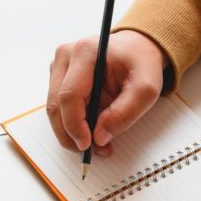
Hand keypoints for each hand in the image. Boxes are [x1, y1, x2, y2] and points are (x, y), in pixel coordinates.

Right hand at [46, 30, 166, 156]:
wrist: (137, 49)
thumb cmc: (141, 64)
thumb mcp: (146, 89)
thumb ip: (124, 114)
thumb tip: (99, 138)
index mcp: (85, 52)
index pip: (69, 95)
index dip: (75, 125)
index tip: (87, 145)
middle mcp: (65, 56)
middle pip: (56, 105)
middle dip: (70, 135)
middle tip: (91, 151)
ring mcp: (58, 66)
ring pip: (54, 109)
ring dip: (70, 132)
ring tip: (95, 143)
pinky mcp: (58, 77)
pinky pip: (58, 108)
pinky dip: (71, 124)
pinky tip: (89, 129)